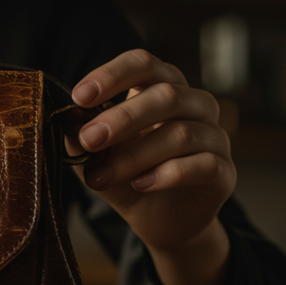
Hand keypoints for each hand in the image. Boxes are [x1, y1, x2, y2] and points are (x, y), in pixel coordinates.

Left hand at [71, 50, 235, 284]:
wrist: (158, 221)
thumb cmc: (127, 176)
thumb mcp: (96, 156)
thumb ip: (81, 136)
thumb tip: (61, 120)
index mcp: (162, 88)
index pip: (144, 63)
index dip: (113, 74)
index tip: (80, 96)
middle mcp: (195, 105)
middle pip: (167, 95)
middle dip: (122, 118)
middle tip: (89, 140)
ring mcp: (214, 137)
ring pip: (181, 133)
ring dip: (135, 156)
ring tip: (101, 178)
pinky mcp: (224, 172)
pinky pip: (203, 164)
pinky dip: (167, 174)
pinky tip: (140, 185)